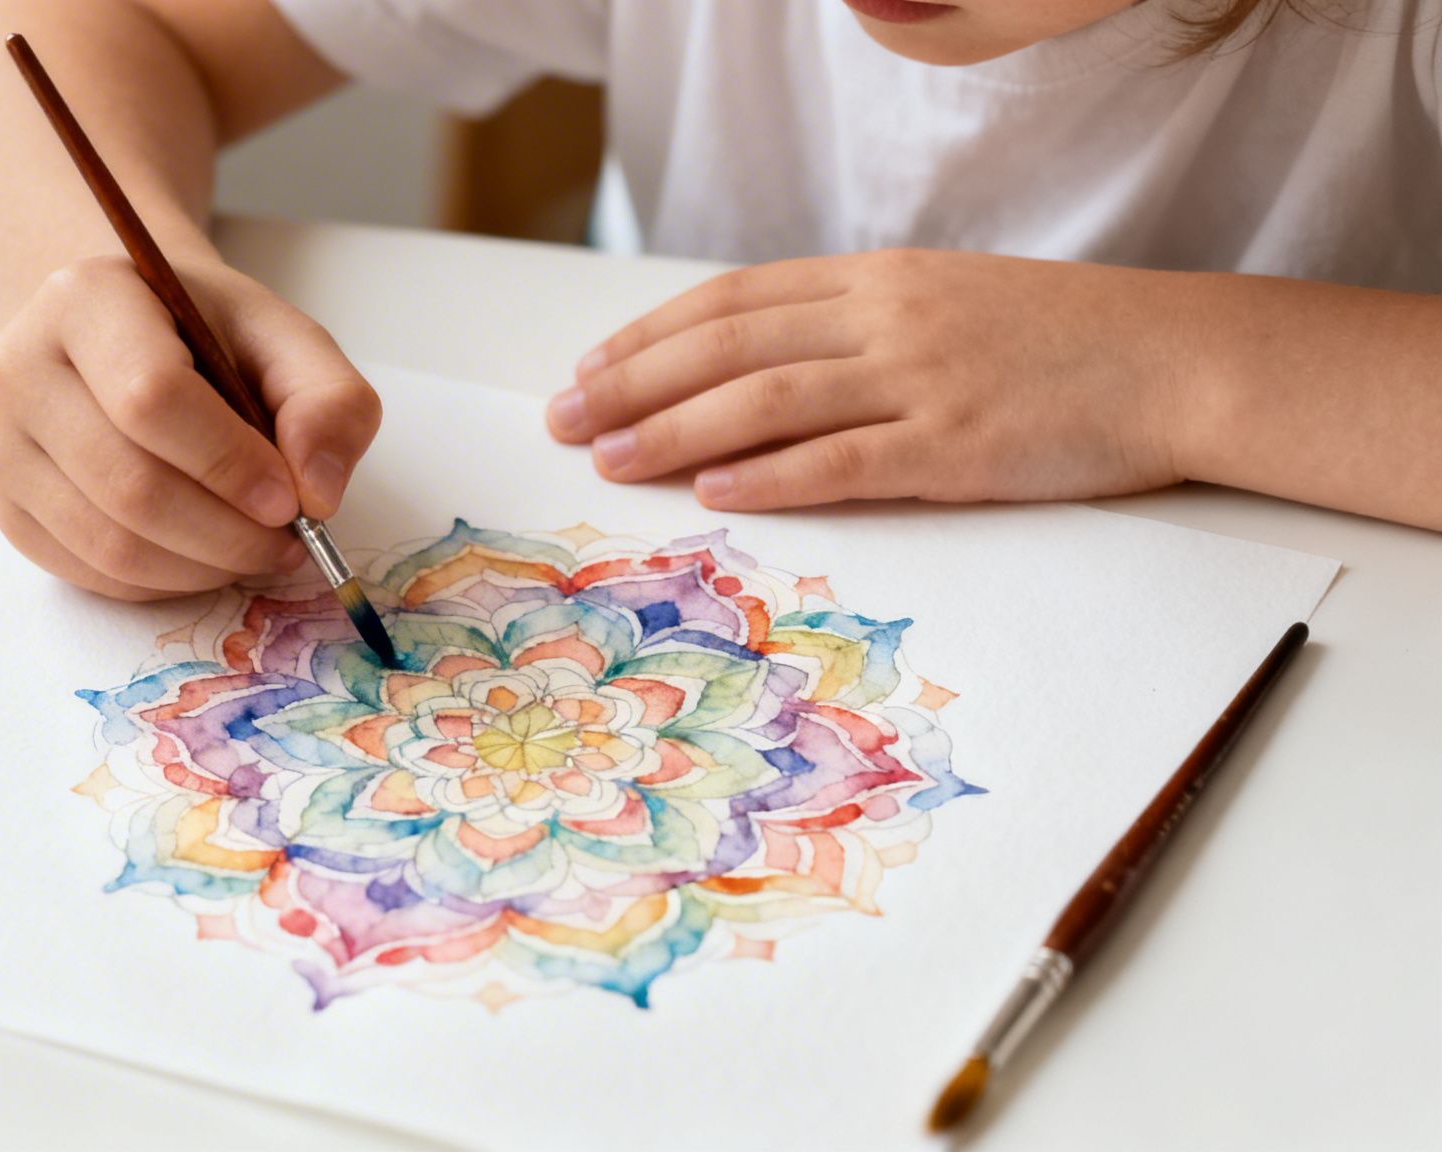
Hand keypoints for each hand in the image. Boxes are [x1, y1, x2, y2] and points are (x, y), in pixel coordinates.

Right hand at [0, 255, 379, 599]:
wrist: (127, 340)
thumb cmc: (208, 336)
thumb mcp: (284, 339)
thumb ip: (327, 401)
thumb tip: (319, 492)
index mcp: (86, 298)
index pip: (150, 397)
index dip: (228, 463)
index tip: (289, 499)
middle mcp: (20, 367)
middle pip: (127, 484)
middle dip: (225, 534)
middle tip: (284, 543)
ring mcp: (1, 443)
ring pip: (107, 543)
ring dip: (200, 568)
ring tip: (253, 551)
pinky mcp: (7, 506)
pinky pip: (89, 574)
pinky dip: (163, 583)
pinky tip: (203, 556)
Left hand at [547, 249, 1191, 509]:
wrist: (1174, 357)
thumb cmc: (1058, 339)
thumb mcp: (944, 303)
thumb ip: (854, 326)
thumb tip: (756, 367)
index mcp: (876, 280)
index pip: (732, 301)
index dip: (649, 336)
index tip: (587, 371)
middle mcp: (885, 319)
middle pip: (728, 346)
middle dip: (633, 384)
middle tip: (563, 420)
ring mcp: (920, 379)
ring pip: (767, 401)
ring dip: (676, 430)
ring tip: (610, 459)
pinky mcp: (958, 444)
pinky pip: (846, 460)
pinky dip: (772, 476)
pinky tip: (714, 493)